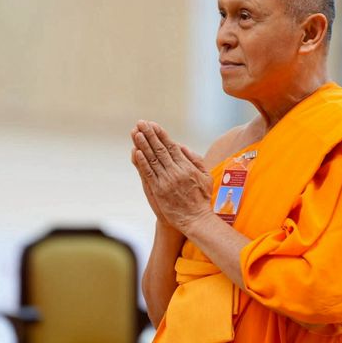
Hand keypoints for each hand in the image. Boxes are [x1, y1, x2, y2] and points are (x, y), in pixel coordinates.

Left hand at [130, 120, 213, 234]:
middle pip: (160, 149)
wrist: (196, 219)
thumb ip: (195, 160)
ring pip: (152, 159)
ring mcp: (166, 180)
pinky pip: (148, 173)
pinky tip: (135, 152)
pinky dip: (141, 162)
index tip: (154, 125)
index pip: (171, 146)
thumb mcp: (206, 176)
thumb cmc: (202, 198)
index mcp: (186, 166)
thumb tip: (182, 147)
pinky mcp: (158, 190)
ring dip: (142, 145)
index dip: (161, 135)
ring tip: (135, 133)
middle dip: (149, 135)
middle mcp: (175, 171)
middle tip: (141, 123)